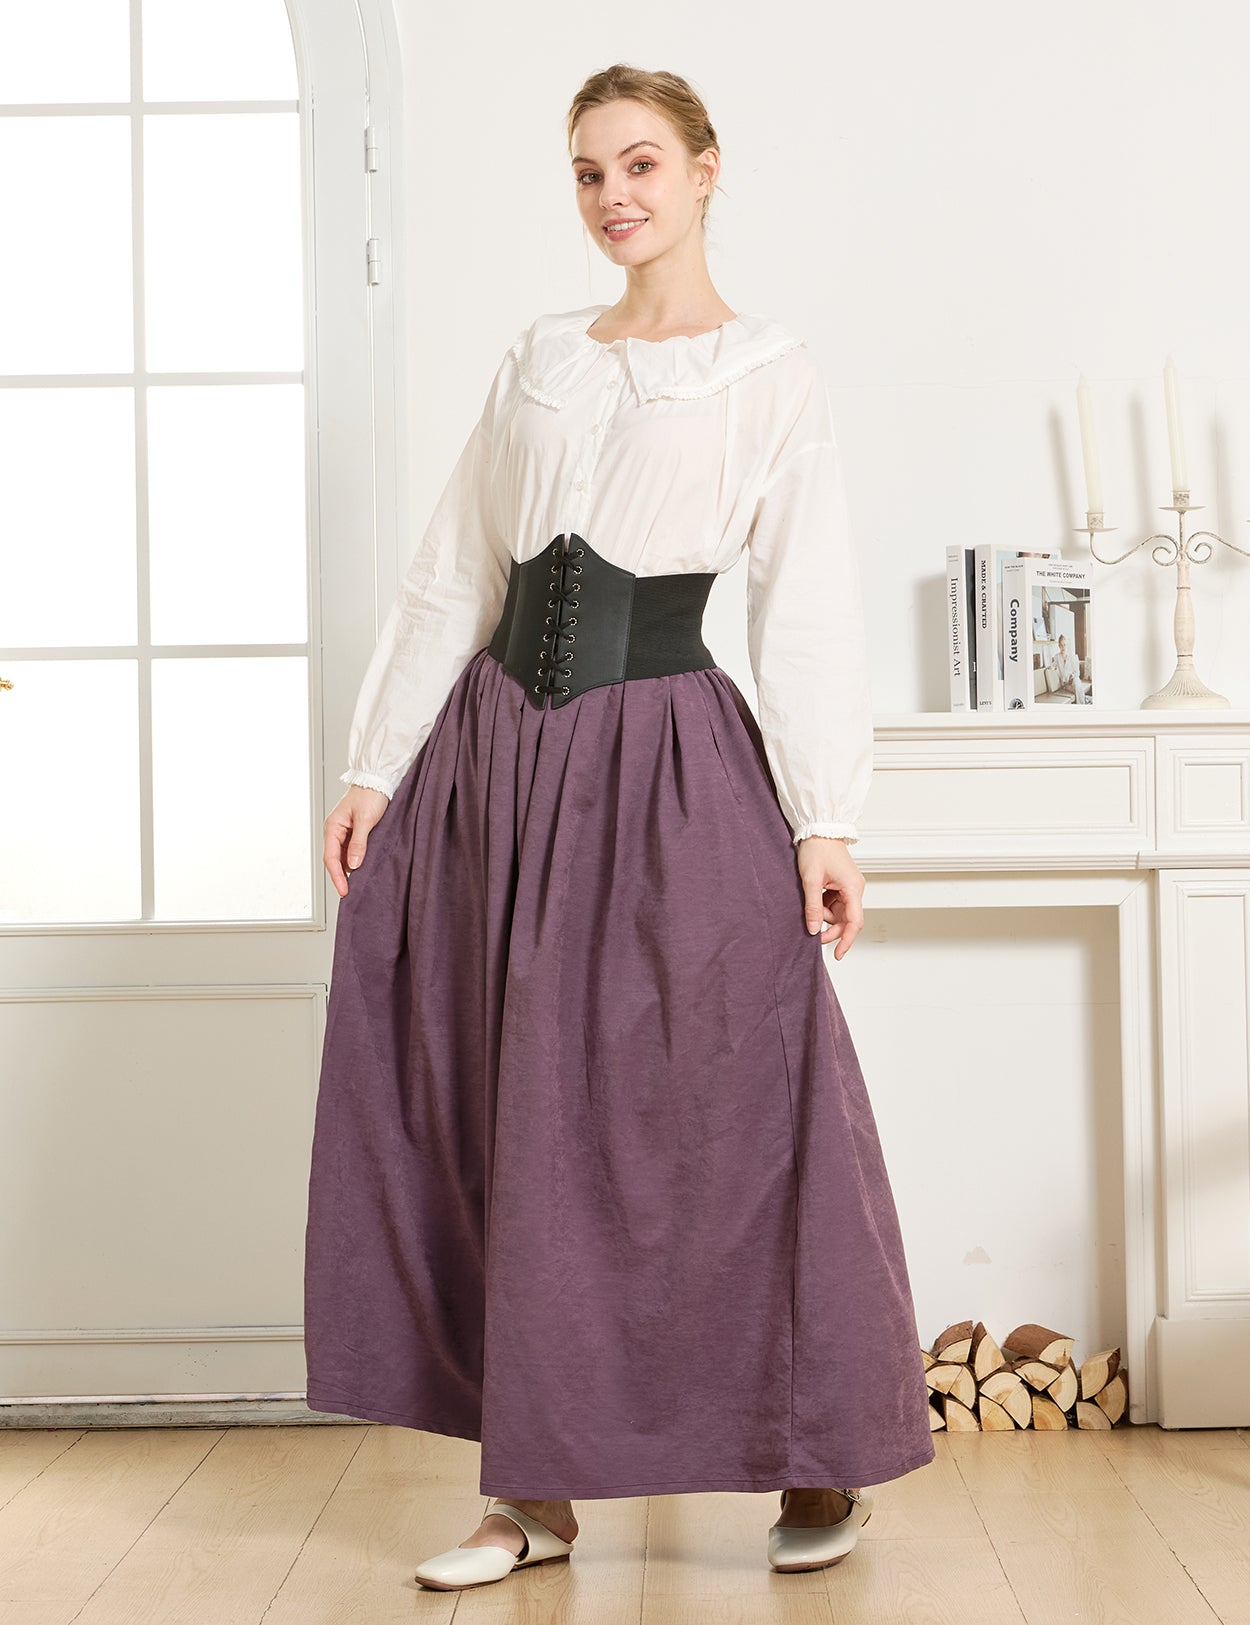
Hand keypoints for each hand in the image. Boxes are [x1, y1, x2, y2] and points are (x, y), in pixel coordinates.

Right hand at [324, 785, 390, 897]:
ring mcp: (344, 831)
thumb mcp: (365, 820)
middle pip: (334, 859)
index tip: (344, 891)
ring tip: (358, 883)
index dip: (337, 876)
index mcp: (333, 827)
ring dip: (349, 869)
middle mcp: (335, 830)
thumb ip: (359, 843)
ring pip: (343, 856)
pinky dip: (356, 860)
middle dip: (341, 876)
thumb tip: (353, 865)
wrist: (378, 781)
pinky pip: (351, 850)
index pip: (331, 858)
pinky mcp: (354, 831)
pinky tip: (363, 867)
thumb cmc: (370, 796)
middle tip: (350, 893)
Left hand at [795, 836, 864, 959]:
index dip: (846, 941)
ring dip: (824, 916)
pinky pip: (835, 904)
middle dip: (830, 929)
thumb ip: (813, 907)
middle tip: (812, 934)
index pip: (854, 922)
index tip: (837, 954)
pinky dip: (824, 907)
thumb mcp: (810, 880)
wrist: (818, 830)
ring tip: (810, 903)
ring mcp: (849, 887)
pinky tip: (814, 898)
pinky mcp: (842, 885)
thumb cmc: (817, 849)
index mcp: (853, 888)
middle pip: (847, 920)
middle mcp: (855, 889)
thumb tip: (814, 930)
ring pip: (839, 913)